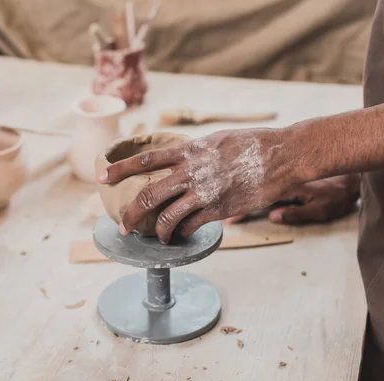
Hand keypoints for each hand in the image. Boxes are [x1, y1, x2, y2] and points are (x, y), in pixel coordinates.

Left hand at [98, 128, 297, 243]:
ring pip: (166, 218)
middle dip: (130, 214)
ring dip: (157, 232)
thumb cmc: (252, 144)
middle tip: (124, 226)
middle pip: (148, 195)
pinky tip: (183, 234)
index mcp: (187, 151)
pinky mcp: (217, 209)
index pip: (144, 159)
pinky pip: (189, 226)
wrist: (281, 156)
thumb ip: (195, 152)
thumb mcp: (216, 139)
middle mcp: (190, 172)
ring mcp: (202, 192)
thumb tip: (181, 159)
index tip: (102, 176)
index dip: (119, 168)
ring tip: (157, 238)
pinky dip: (181, 233)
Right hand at [226, 175, 359, 224]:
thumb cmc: (337, 195)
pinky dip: (247, 181)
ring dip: (237, 187)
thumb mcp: (321, 208)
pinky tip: (235, 186)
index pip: (260, 196)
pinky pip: (262, 177)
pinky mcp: (284, 173)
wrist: (351, 176)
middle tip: (218, 207)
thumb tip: (273, 217)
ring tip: (220, 195)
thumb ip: (296, 213)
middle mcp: (281, 177)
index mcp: (288, 185)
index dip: (243, 207)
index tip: (230, 217)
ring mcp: (280, 174)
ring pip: (254, 181)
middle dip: (233, 196)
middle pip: (251, 186)